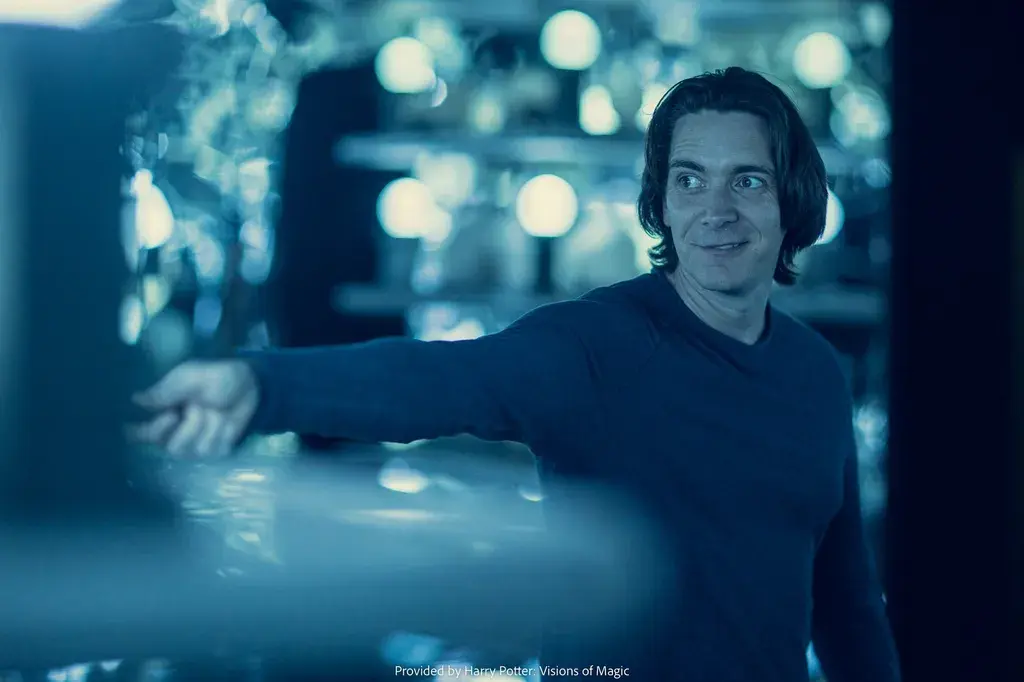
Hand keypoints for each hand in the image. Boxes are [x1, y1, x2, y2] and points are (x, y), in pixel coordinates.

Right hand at [128, 360, 259, 456]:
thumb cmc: (216, 377)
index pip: (141, 433)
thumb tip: (135, 399)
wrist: (249, 384)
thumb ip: (166, 391)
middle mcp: (175, 431)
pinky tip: (226, 422)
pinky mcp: (215, 449)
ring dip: (208, 428)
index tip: (170, 416)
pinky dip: (222, 434)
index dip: (149, 432)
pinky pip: (214, 451)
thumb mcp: (190, 377)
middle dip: (188, 428)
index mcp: (162, 413)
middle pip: (171, 447)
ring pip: (193, 450)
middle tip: (198, 409)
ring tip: (216, 412)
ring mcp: (196, 442)